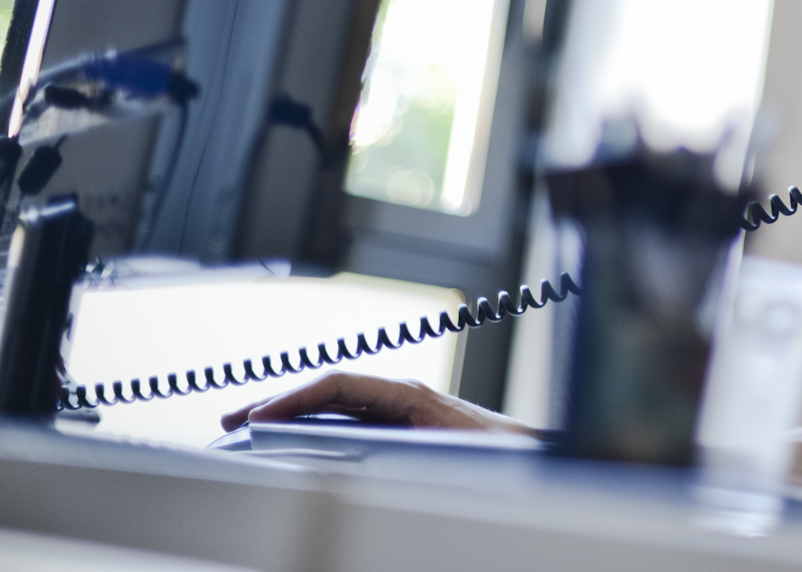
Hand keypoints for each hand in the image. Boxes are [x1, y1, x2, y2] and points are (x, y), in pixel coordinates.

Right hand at [219, 373, 535, 435]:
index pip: (338, 384)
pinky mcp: (401, 424)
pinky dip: (313, 423)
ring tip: (249, 426)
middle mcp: (401, 395)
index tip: (258, 416)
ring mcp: (400, 408)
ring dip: (292, 414)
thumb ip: (399, 445)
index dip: (294, 399)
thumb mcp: (440, 450)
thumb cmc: (493, 453)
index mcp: (408, 393)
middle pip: (328, 391)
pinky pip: (347, 417)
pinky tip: (293, 438)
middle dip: (279, 402)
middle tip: (233, 419)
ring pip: (334, 405)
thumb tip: (348, 449)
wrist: (528, 457)